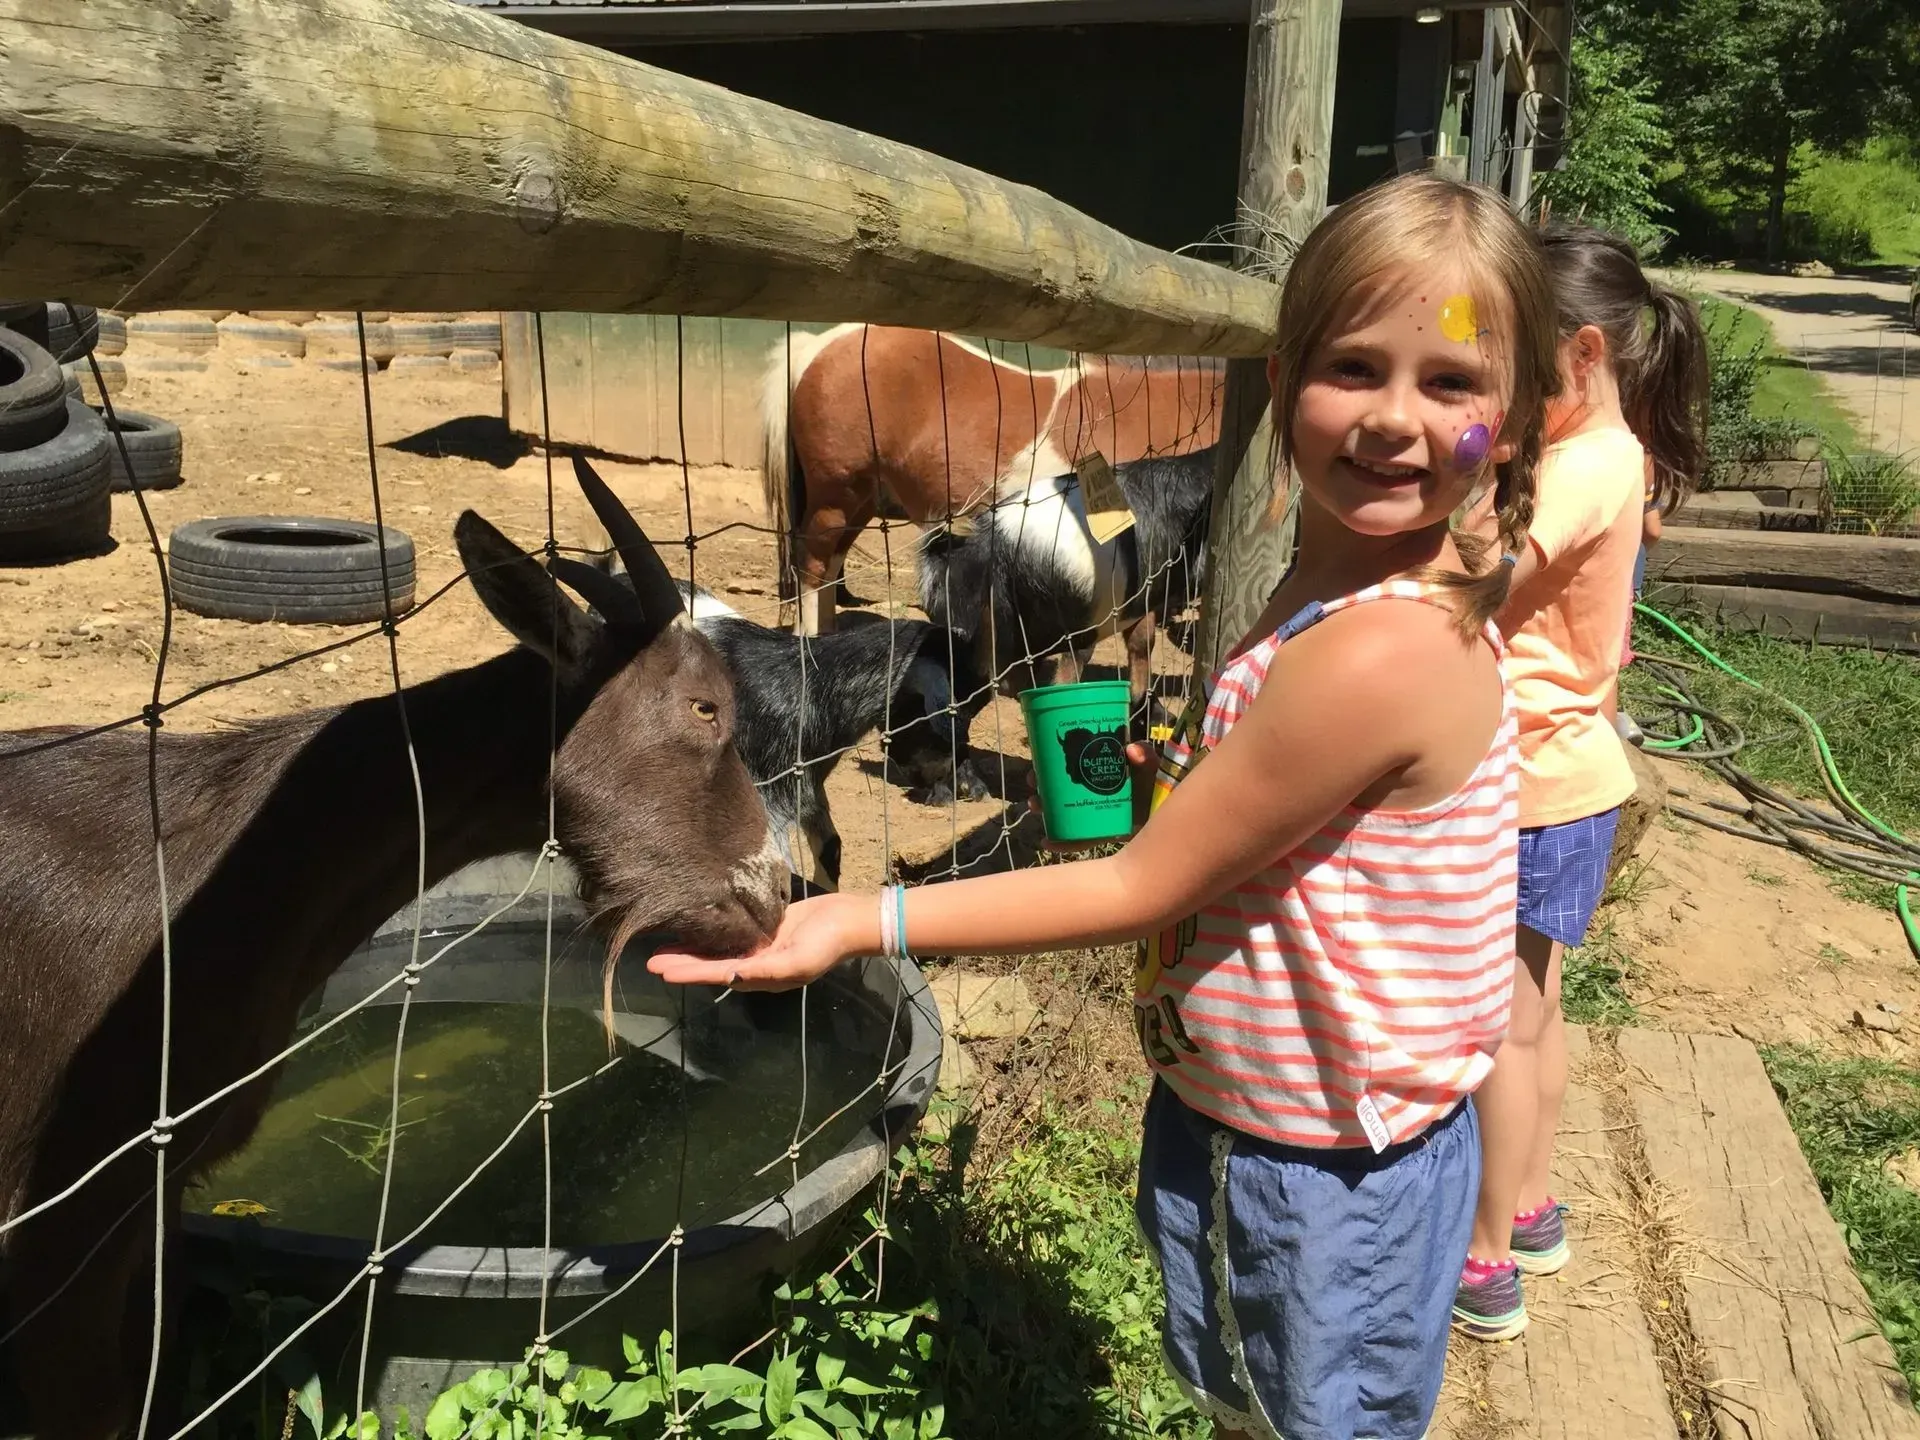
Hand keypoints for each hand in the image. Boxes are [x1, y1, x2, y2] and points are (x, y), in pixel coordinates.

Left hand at [647, 893, 861, 991]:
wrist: (851, 920)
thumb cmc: (827, 942)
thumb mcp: (798, 960)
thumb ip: (766, 971)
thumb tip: (731, 977)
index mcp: (762, 976)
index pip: (716, 975)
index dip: (688, 973)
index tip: (661, 971)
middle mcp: (756, 964)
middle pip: (711, 964)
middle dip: (682, 963)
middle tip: (650, 959)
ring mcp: (761, 947)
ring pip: (718, 950)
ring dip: (693, 948)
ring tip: (665, 945)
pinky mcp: (766, 929)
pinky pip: (732, 933)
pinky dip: (713, 931)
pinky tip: (699, 925)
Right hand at [1025, 742, 1157, 850]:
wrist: (1176, 818)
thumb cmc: (1161, 788)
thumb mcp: (1151, 769)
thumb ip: (1146, 756)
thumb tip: (1130, 750)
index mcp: (1099, 777)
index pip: (1069, 772)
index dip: (1049, 771)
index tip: (1034, 770)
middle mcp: (1093, 798)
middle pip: (1060, 795)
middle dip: (1041, 793)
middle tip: (1032, 790)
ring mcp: (1096, 818)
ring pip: (1064, 815)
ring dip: (1046, 812)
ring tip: (1036, 807)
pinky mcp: (1104, 835)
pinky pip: (1079, 839)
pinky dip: (1062, 841)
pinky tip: (1048, 842)